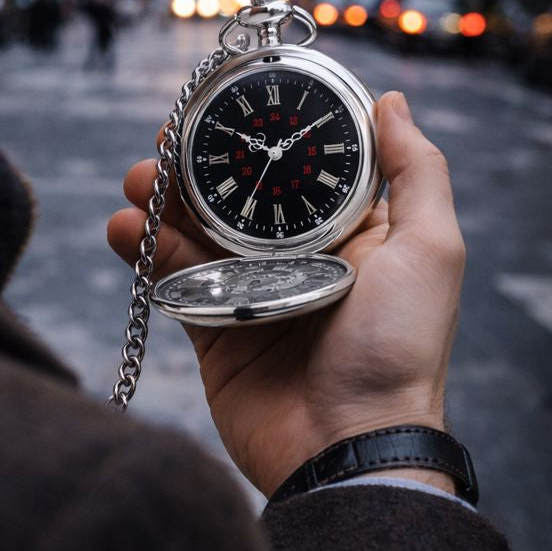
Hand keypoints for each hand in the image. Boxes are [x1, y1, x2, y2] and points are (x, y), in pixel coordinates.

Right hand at [107, 92, 464, 497]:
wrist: (349, 448)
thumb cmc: (399, 349)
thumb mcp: (429, 249)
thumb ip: (415, 172)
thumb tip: (392, 102)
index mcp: (348, 232)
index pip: (298, 166)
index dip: (263, 134)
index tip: (229, 104)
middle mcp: (298, 255)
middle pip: (236, 191)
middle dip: (197, 163)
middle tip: (167, 141)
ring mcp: (252, 292)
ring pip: (194, 230)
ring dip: (160, 201)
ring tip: (138, 182)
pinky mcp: (214, 328)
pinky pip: (172, 280)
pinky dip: (143, 252)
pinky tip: (122, 229)